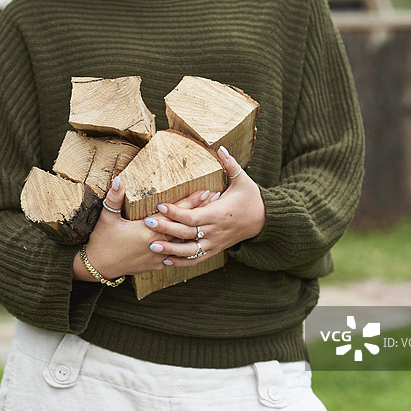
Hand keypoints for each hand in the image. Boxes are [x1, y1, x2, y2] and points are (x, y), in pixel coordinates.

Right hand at [73, 176, 217, 280]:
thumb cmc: (102, 241)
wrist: (99, 266)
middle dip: (202, 213)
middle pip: (186, 226)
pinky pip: (177, 256)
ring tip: (211, 219)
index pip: (176, 213)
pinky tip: (196, 241)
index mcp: (148, 230)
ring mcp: (159, 256)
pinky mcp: (157, 264)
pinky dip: (187, 247)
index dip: (191, 202)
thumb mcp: (107, 218)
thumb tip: (119, 179)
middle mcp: (158, 243)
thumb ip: (114, 198)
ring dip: (198, 229)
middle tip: (217, 202)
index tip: (206, 191)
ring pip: (184, 242)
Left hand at [144, 146, 265, 266]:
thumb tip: (220, 147)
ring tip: (152, 245)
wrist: (263, 221)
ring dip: (170, 250)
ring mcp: (214, 242)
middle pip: (187, 232)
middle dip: (166, 228)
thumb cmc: (251, 198)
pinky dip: (181, 262)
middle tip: (147, 222)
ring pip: (190, 250)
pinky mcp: (214, 250)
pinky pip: (196, 259)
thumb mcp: (242, 180)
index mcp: (218, 213)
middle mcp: (215, 230)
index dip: (176, 212)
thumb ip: (230, 165)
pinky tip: (165, 260)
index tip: (160, 205)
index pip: (193, 216)